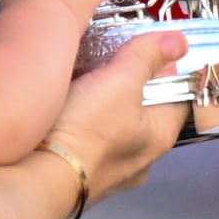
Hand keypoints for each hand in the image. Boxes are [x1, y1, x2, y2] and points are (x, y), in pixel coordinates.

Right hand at [44, 30, 189, 203]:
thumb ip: (147, 56)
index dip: (170, 70)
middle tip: (112, 62)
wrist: (38, 176)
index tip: (152, 51)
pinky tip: (66, 111)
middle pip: (145, 112)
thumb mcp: (120, 81)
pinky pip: (89, 143)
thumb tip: (178, 42)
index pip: (180, 96)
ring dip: (104, 107)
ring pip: (115, 128)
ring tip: (85, 81)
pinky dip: (83, 125)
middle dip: (131, 87)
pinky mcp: (81, 175)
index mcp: (160, 135)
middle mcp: (141, 158)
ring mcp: (111, 171)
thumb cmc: (86, 132)